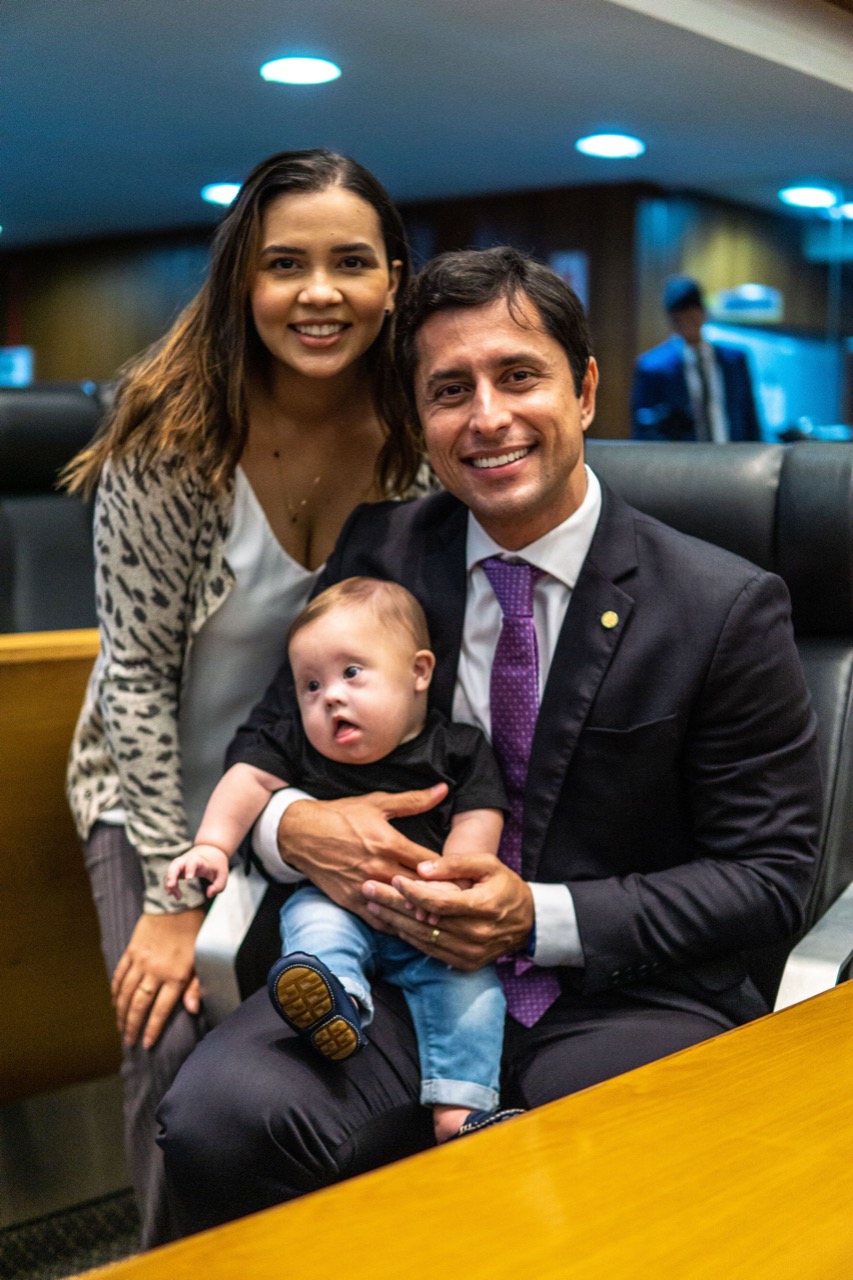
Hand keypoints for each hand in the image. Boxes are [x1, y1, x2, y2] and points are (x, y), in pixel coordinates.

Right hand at [111, 908, 204, 1048]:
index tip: (146, 1043)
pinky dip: (115, 990)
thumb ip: (196, 986)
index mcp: (175, 975)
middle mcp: (155, 971)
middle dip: (133, 1025)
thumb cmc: (194, 931)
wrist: (176, 903)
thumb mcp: (201, 959)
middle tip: (129, 1041)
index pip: (161, 1009)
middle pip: (139, 1004)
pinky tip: (114, 1002)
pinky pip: (119, 975)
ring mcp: (140, 961)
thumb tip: (192, 1011)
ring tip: (120, 1026)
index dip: (153, 1028)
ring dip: (121, 1012)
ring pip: (126, 993)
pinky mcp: (131, 951)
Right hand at [166, 845, 228, 899]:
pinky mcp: (179, 868)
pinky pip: (171, 876)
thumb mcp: (223, 874)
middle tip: (170, 886)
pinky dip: (170, 885)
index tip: (189, 878)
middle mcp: (187, 860)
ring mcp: (182, 863)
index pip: (193, 862)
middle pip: (176, 864)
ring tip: (173, 895)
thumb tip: (209, 895)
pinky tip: (172, 894)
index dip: (190, 869)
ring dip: (169, 882)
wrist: (211, 850)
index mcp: (200, 860)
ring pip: (171, 870)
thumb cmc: (217, 864)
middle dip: (171, 874)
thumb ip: (218, 886)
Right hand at [278, 785, 447, 921]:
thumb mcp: (377, 803)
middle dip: (441, 896)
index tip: (464, 877)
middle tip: (462, 903)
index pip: (430, 863)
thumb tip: (443, 789)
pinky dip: (397, 925)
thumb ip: (413, 801)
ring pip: (401, 907)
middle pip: (420, 889)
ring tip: (442, 919)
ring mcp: (364, 887)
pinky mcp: (351, 901)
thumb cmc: (341, 815)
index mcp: (389, 843)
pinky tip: (411, 927)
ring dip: (421, 914)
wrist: (300, 833)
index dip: (450, 872)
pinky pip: (379, 919)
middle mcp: (378, 867)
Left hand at [363, 850, 533, 969]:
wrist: (527, 922)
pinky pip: (429, 951)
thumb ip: (455, 864)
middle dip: (393, 904)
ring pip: (423, 938)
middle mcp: (476, 934)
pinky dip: (408, 937)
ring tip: (372, 904)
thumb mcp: (487, 865)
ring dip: (394, 922)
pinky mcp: (465, 963)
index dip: (413, 892)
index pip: (439, 902)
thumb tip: (421, 869)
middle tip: (368, 889)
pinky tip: (391, 923)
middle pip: (425, 921)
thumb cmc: (504, 886)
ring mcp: (470, 953)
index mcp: (483, 907)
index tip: (393, 878)